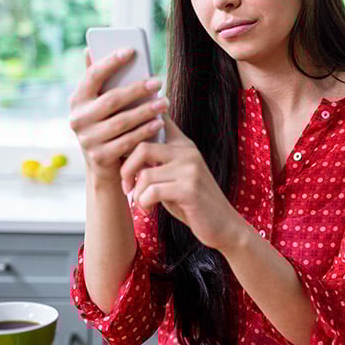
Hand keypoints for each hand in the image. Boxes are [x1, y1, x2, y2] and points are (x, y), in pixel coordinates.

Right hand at [68, 47, 168, 182]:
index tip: (131, 50)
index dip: (110, 62)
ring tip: (165, 102)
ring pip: (122, 122)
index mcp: (78, 99)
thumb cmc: (107, 123)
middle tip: (158, 82)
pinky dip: (145, 131)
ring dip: (146, 111)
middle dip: (137, 89)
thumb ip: (99, 79)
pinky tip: (159, 122)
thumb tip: (89, 49)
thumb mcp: (100, 103)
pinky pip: (127, 141)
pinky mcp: (99, 157)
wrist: (103, 164)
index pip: (92, 76)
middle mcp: (78, 119)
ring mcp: (87, 139)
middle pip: (112, 100)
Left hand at [120, 114, 245, 252]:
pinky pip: (152, 192)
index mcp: (183, 144)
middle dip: (126, 170)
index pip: (157, 119)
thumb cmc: (191, 202)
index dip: (136, 123)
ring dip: (136, 193)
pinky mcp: (190, 189)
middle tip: (127, 187)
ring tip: (140, 203)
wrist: (222, 225)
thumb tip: (122, 148)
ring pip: (145, 174)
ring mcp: (191, 169)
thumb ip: (156, 160)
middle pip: (142, 147)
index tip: (122, 139)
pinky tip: (148, 210)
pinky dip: (144, 203)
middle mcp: (188, 151)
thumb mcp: (174, 175)